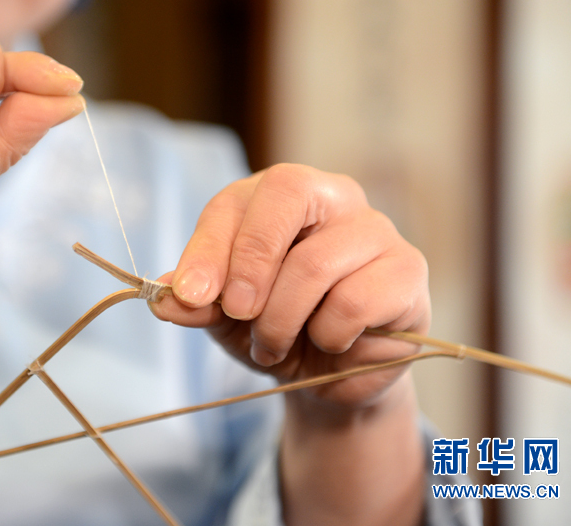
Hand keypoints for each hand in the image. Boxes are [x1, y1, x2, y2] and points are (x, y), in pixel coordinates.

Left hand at [150, 164, 429, 409]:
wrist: (331, 376)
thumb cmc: (276, 327)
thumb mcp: (224, 317)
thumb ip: (196, 303)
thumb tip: (164, 297)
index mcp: (279, 196)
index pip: (238, 200)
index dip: (209, 247)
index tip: (189, 294)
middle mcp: (331, 196)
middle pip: (286, 194)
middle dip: (250, 263)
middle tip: (237, 313)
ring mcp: (374, 229)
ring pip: (314, 264)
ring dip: (281, 321)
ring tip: (273, 345)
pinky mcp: (407, 270)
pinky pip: (354, 302)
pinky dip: (327, 336)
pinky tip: (329, 343)